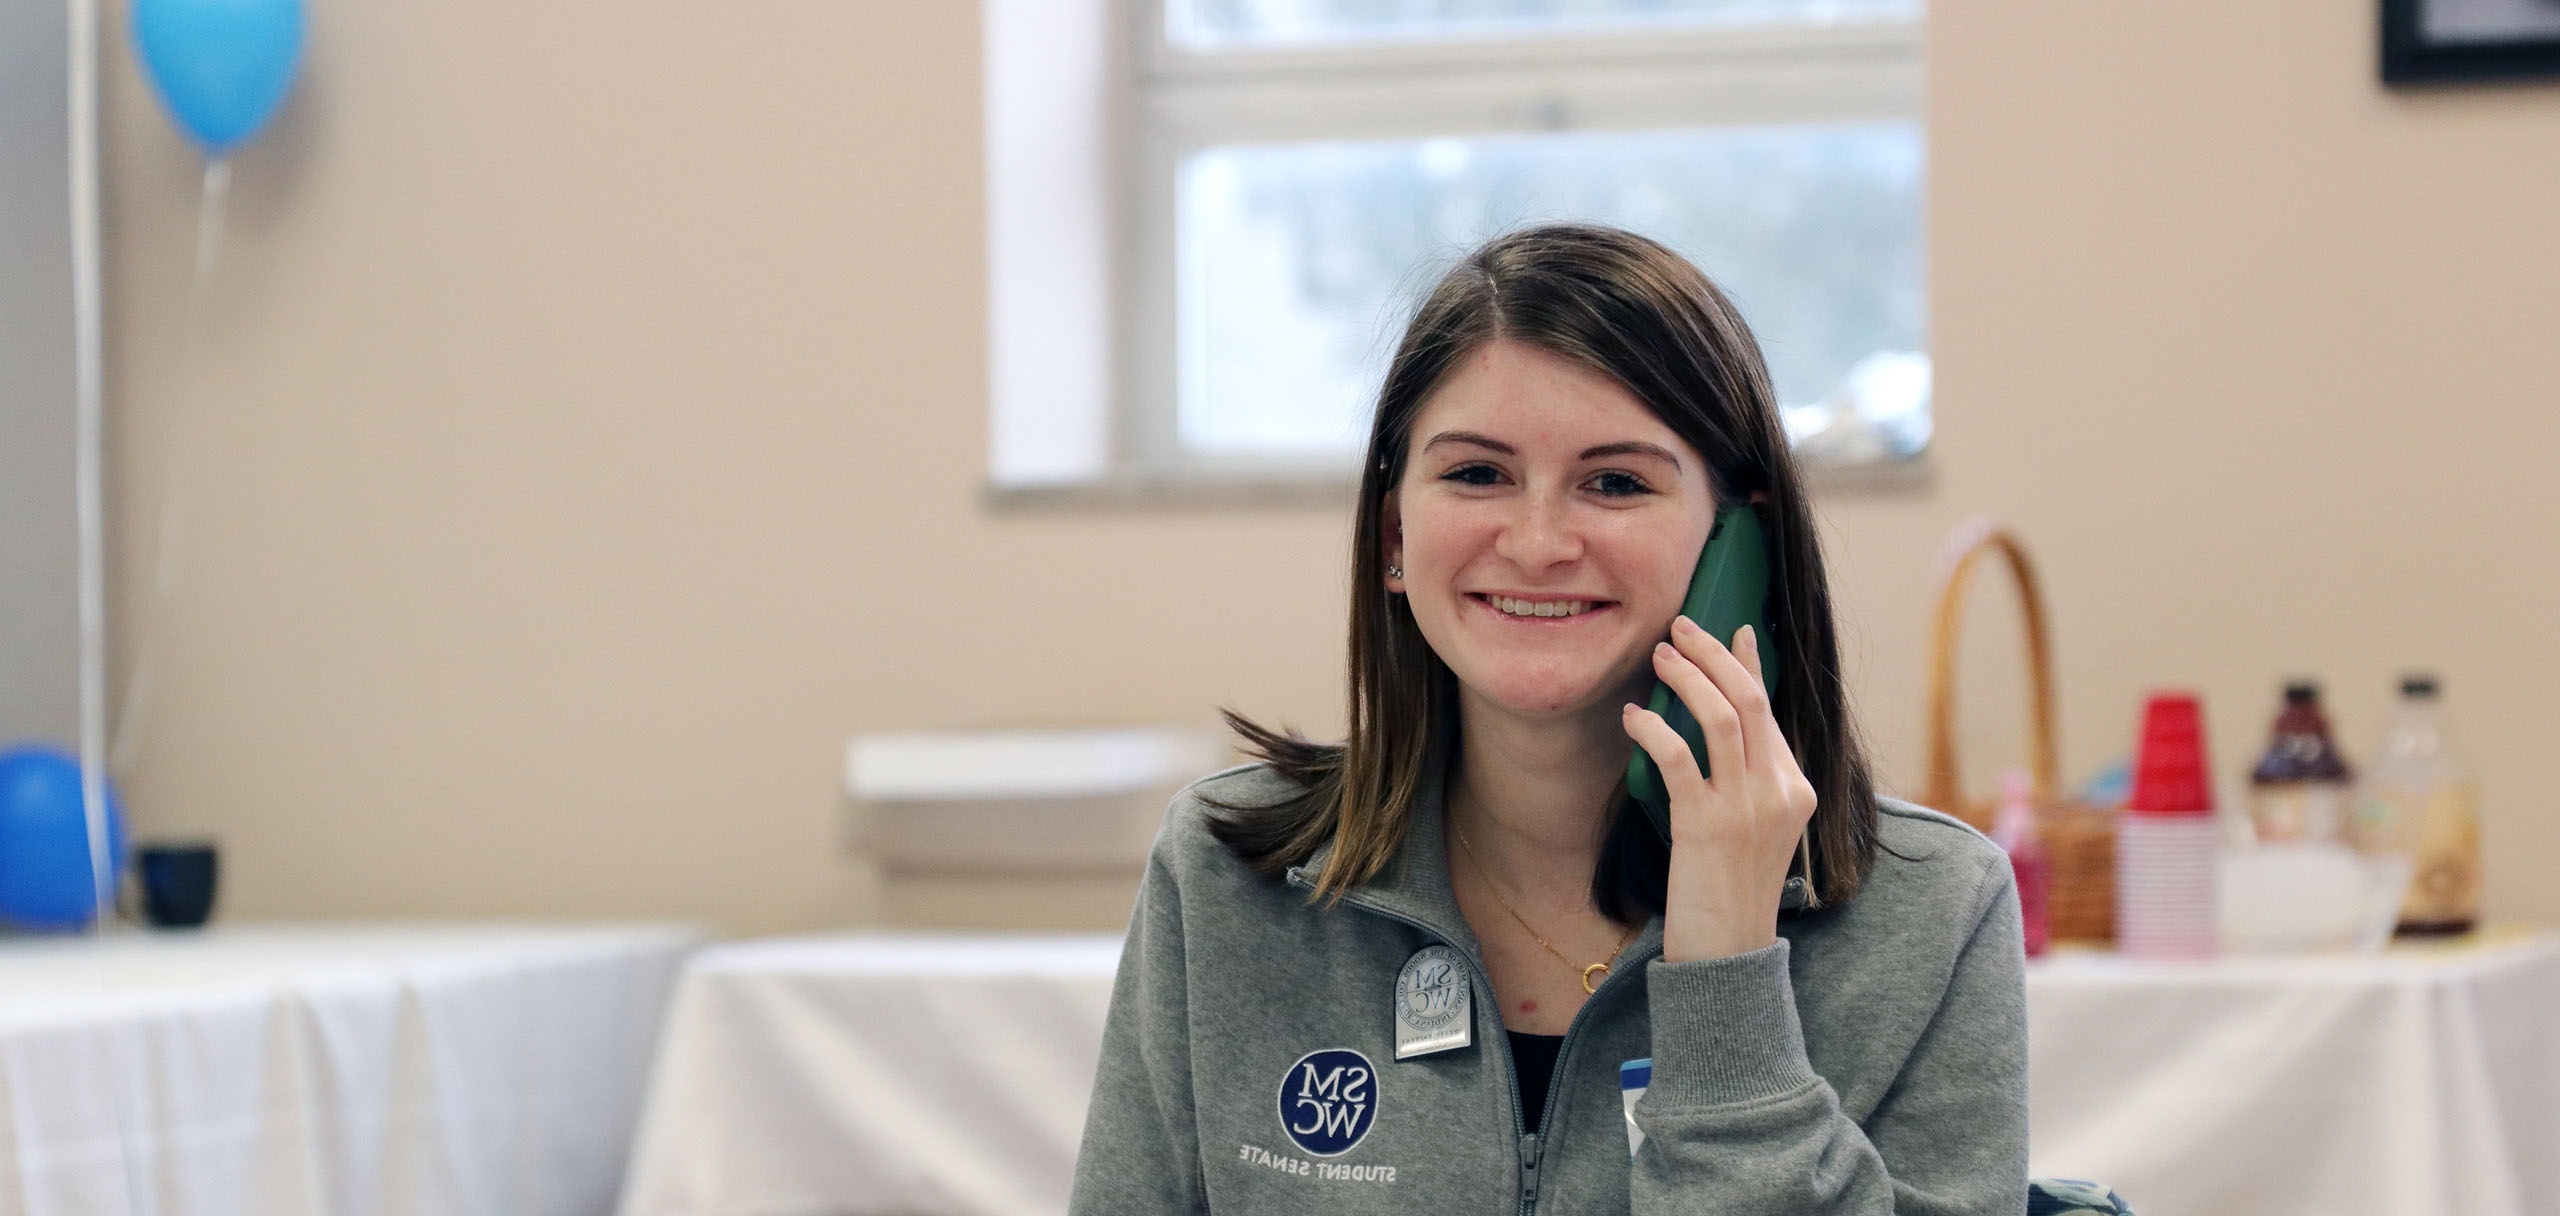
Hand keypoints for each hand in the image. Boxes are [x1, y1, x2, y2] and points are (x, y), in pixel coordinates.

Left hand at [1621, 616, 1819, 962]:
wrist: (1729, 952)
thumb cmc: (1730, 892)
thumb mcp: (1755, 830)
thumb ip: (1748, 782)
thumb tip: (1714, 728)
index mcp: (1796, 790)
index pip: (1771, 711)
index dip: (1748, 664)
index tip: (1732, 629)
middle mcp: (1780, 792)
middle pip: (1751, 700)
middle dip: (1713, 654)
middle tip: (1680, 628)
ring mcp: (1748, 808)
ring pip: (1723, 717)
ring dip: (1688, 678)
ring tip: (1659, 657)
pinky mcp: (1707, 825)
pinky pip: (1679, 758)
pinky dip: (1653, 729)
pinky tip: (1632, 717)